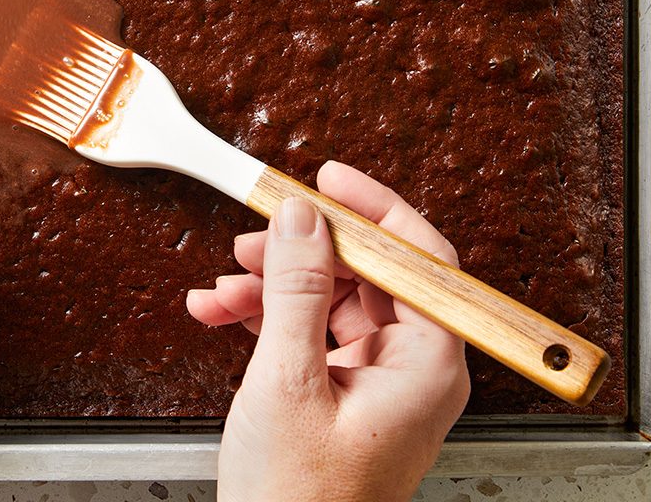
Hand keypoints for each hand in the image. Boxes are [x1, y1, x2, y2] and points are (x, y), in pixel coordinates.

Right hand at [187, 161, 469, 501]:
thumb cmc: (298, 501)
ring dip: (273, 287)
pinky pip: (312, 335)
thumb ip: (298, 289)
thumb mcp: (287, 381)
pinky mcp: (344, 395)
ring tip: (222, 285)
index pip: (418, 257)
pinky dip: (268, 320)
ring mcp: (377, 382)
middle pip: (368, 275)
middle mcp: (412, 368)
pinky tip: (223, 313)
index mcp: (427, 363)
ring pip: (332, 302)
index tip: (328, 180)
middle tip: (255, 234)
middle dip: (303, 252)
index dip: (373, 210)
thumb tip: (303, 219)